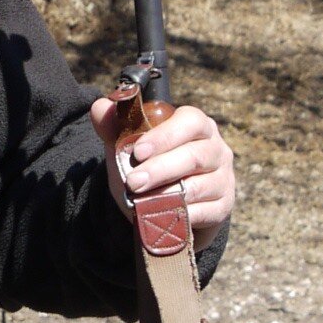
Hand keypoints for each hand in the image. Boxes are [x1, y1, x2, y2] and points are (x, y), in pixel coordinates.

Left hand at [89, 96, 236, 249]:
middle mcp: (216, 149)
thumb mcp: (130, 148)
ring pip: (200, 186)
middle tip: (133, 182)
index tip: (138, 151)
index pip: (190, 121)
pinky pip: (205, 212)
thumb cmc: (150, 167)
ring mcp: (223, 178)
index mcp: (197, 126)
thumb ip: (115, 127)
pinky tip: (163, 215)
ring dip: (168, 195)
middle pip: (195, 156)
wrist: (165, 204)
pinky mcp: (223, 206)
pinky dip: (182, 215)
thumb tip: (100, 106)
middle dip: (160, 169)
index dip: (165, 136)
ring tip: (141, 201)